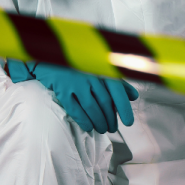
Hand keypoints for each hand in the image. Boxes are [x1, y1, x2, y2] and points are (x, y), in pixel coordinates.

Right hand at [6, 60, 138, 133]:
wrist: (49, 54)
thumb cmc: (79, 64)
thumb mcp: (100, 69)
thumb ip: (118, 82)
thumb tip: (134, 96)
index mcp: (102, 70)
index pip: (118, 91)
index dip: (124, 109)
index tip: (128, 123)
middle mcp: (91, 75)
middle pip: (105, 103)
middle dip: (110, 119)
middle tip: (112, 128)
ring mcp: (76, 82)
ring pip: (92, 108)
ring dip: (99, 122)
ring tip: (102, 129)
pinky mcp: (62, 88)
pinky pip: (75, 109)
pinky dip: (83, 120)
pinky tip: (88, 127)